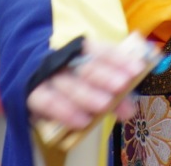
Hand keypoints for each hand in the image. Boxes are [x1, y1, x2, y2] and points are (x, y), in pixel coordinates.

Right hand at [26, 38, 151, 133]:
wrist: (32, 76)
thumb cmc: (69, 76)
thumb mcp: (92, 76)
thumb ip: (114, 86)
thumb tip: (134, 99)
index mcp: (80, 47)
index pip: (101, 50)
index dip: (120, 59)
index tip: (138, 69)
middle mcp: (63, 58)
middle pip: (86, 66)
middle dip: (106, 76)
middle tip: (122, 85)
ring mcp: (46, 75)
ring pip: (68, 84)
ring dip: (88, 94)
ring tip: (105, 105)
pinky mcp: (32, 93)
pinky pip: (47, 102)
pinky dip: (64, 111)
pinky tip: (82, 122)